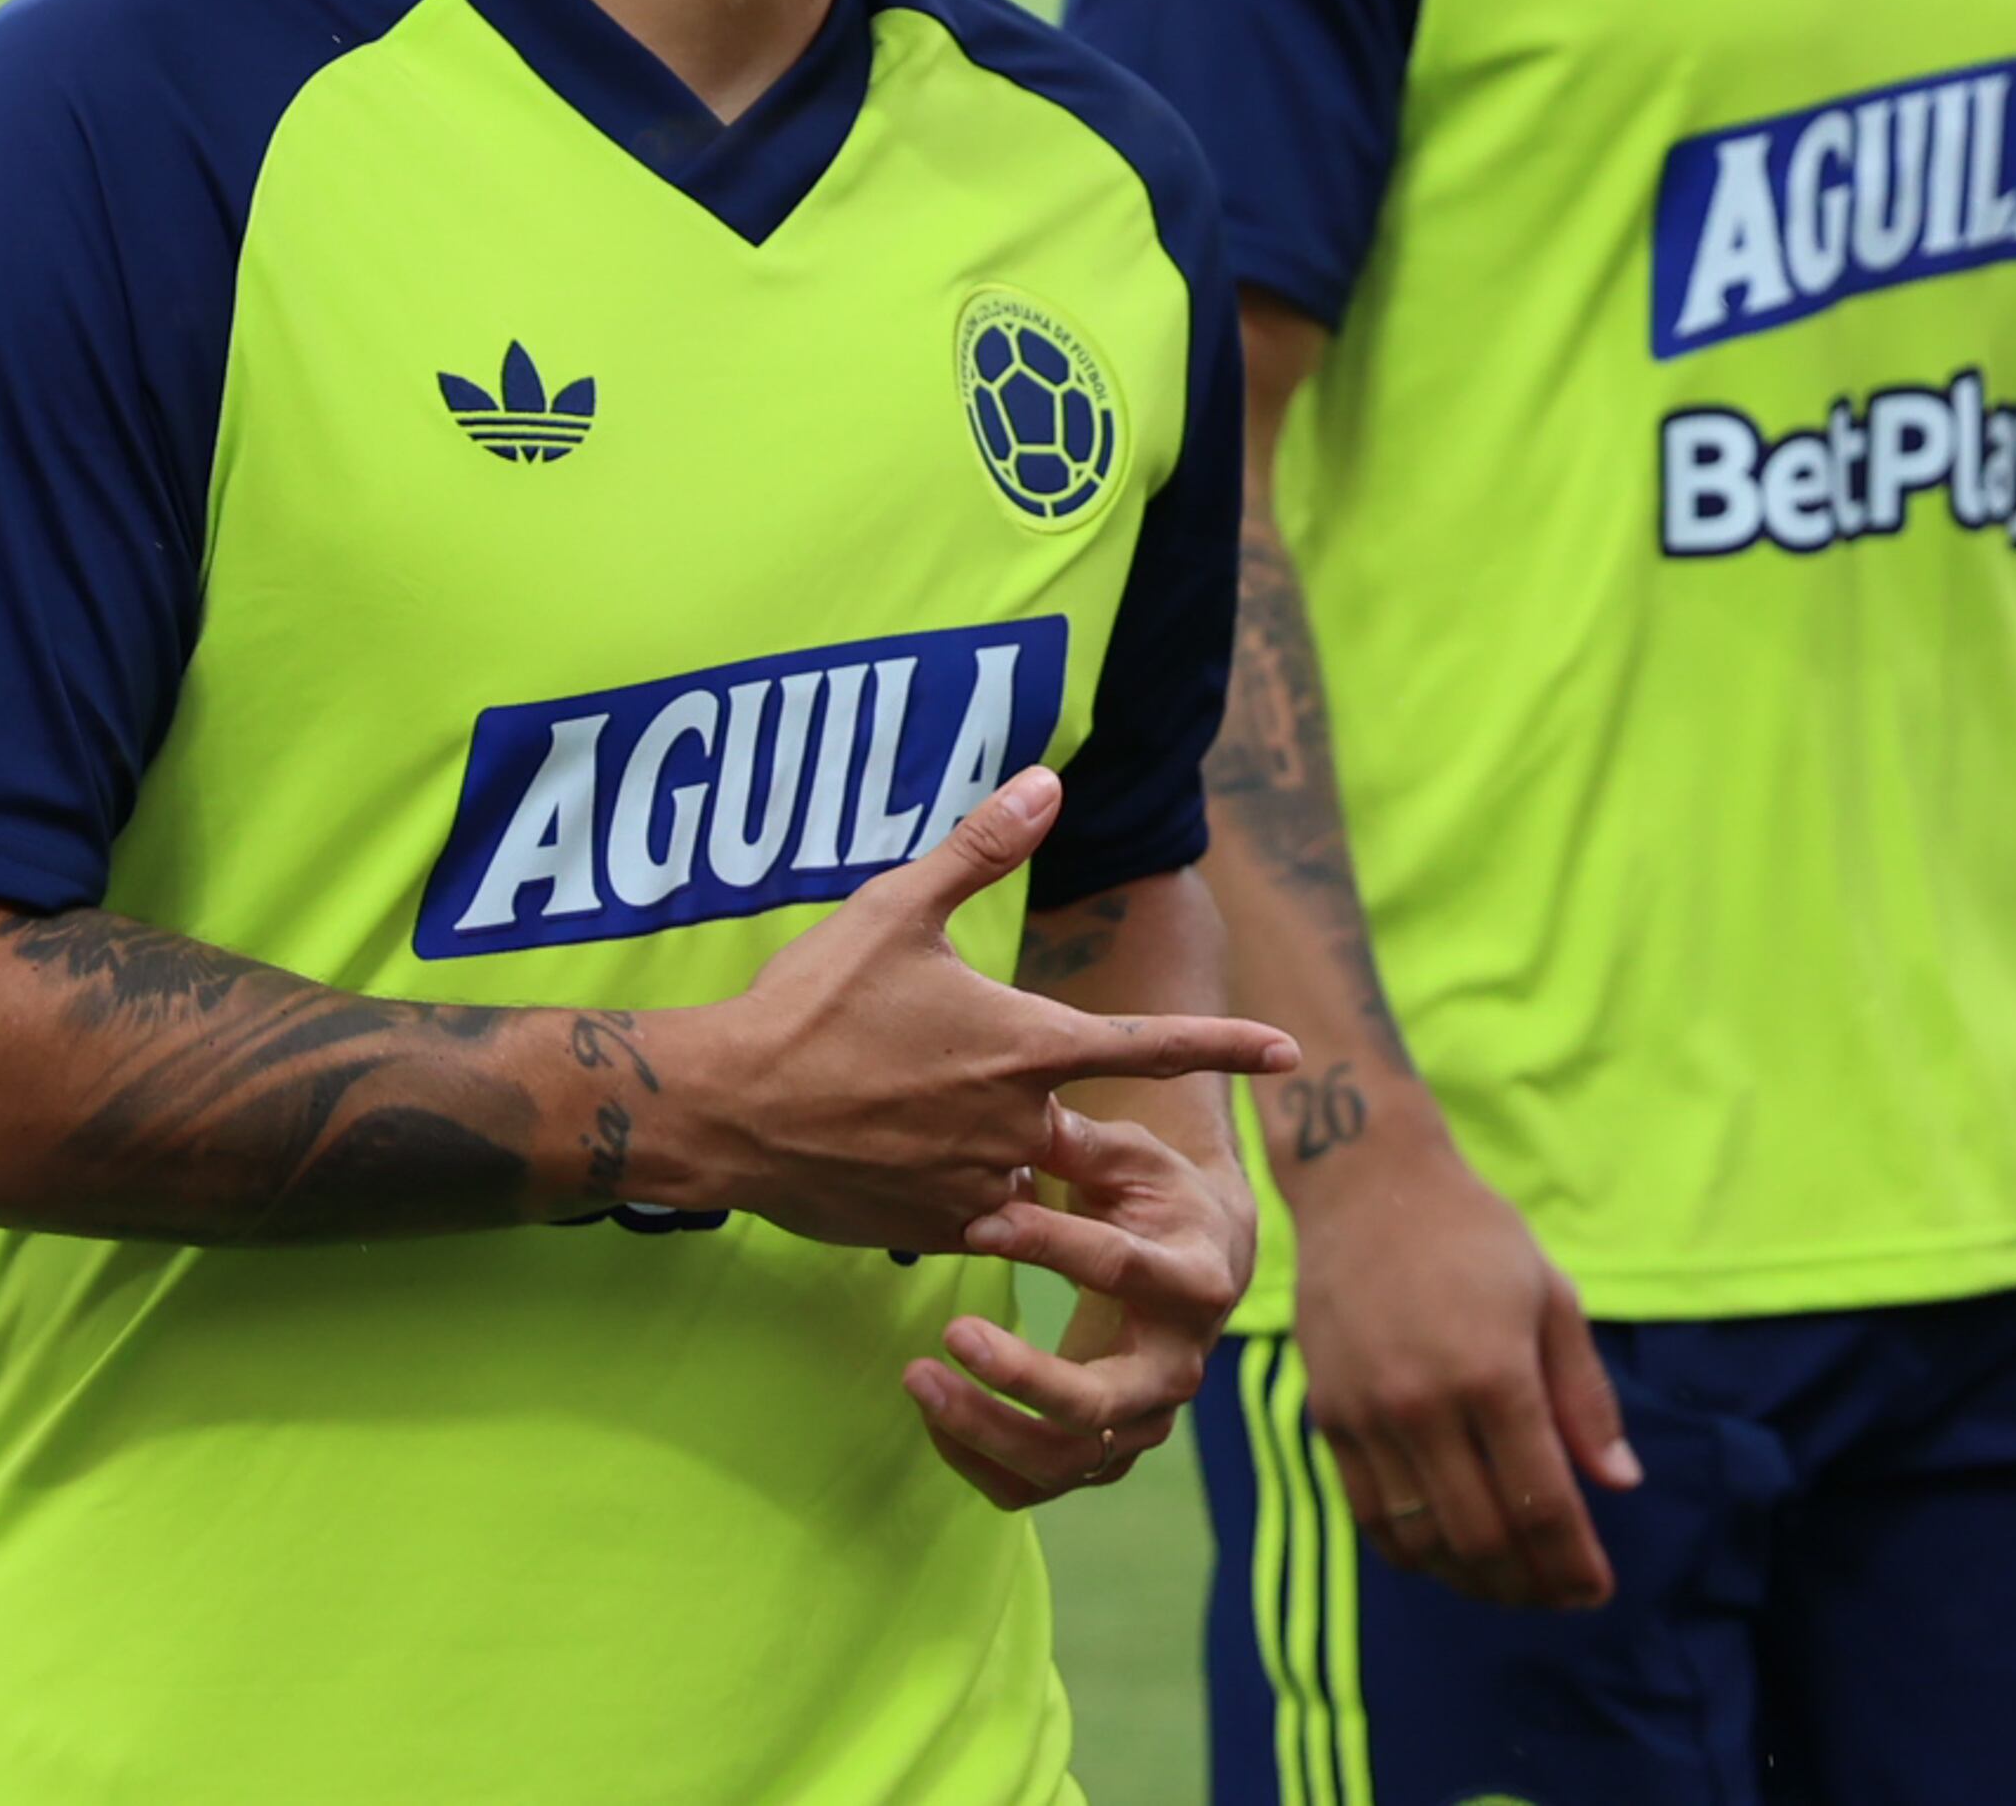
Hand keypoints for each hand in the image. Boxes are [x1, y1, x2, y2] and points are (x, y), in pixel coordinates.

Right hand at [658, 771, 1296, 1253]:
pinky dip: (950, 1188)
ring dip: (993, 1150)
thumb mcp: (895, 909)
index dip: (1226, 1045)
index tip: (1292, 1052)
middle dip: (1047, 1109)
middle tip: (969, 1083)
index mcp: (1025, 1045)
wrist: (724, 1109)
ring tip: (908, 1114)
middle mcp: (1018, 1126)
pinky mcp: (932, 1233)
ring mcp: (978, 1188)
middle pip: (1077, 1124)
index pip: (1150, 1047)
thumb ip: (981, 849)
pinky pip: (971, 1215)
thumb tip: (1049, 782)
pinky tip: (887, 1151)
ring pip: (1022, 1174)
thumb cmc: (812, 1005)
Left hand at [905, 1102, 1258, 1509]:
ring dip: (984, 1428)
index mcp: (1194, 1280)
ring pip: (1064, 1460)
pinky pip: (1036, 1485)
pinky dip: (978, 1460)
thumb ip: (1083, 1146)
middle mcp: (1178, 1367)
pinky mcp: (1107, 1454)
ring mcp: (1144, 1421)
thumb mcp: (1134, 1158)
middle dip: (1022, 1377)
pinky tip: (933, 1412)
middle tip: (951, 1332)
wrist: (1204, 1261)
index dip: (1049, 1244)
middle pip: (1101, 1402)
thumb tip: (1028, 1117)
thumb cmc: (1158, 1195)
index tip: (978, 1221)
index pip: (1120, 1268)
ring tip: (915, 1377)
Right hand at [1282, 1113, 1639, 1608]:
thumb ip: (1586, 1397)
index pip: (1542, 1503)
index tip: (1597, 1590)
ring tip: (1509, 1585)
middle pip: (1483, 1538)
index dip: (1572, 1563)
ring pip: (1423, 1540)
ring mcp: (1370, 1415)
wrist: (1366, 1184)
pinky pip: (1371, 1515)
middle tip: (1559, 1595)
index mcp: (1495, 1372)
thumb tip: (1622, 1483)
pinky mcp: (1329, 1417)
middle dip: (1530, 1585)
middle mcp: (1426, 1404)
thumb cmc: (1476, 1235)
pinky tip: (1446, 1555)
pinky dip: (1412, 1553)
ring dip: (1473, 1581)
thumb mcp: (1552, 1298)